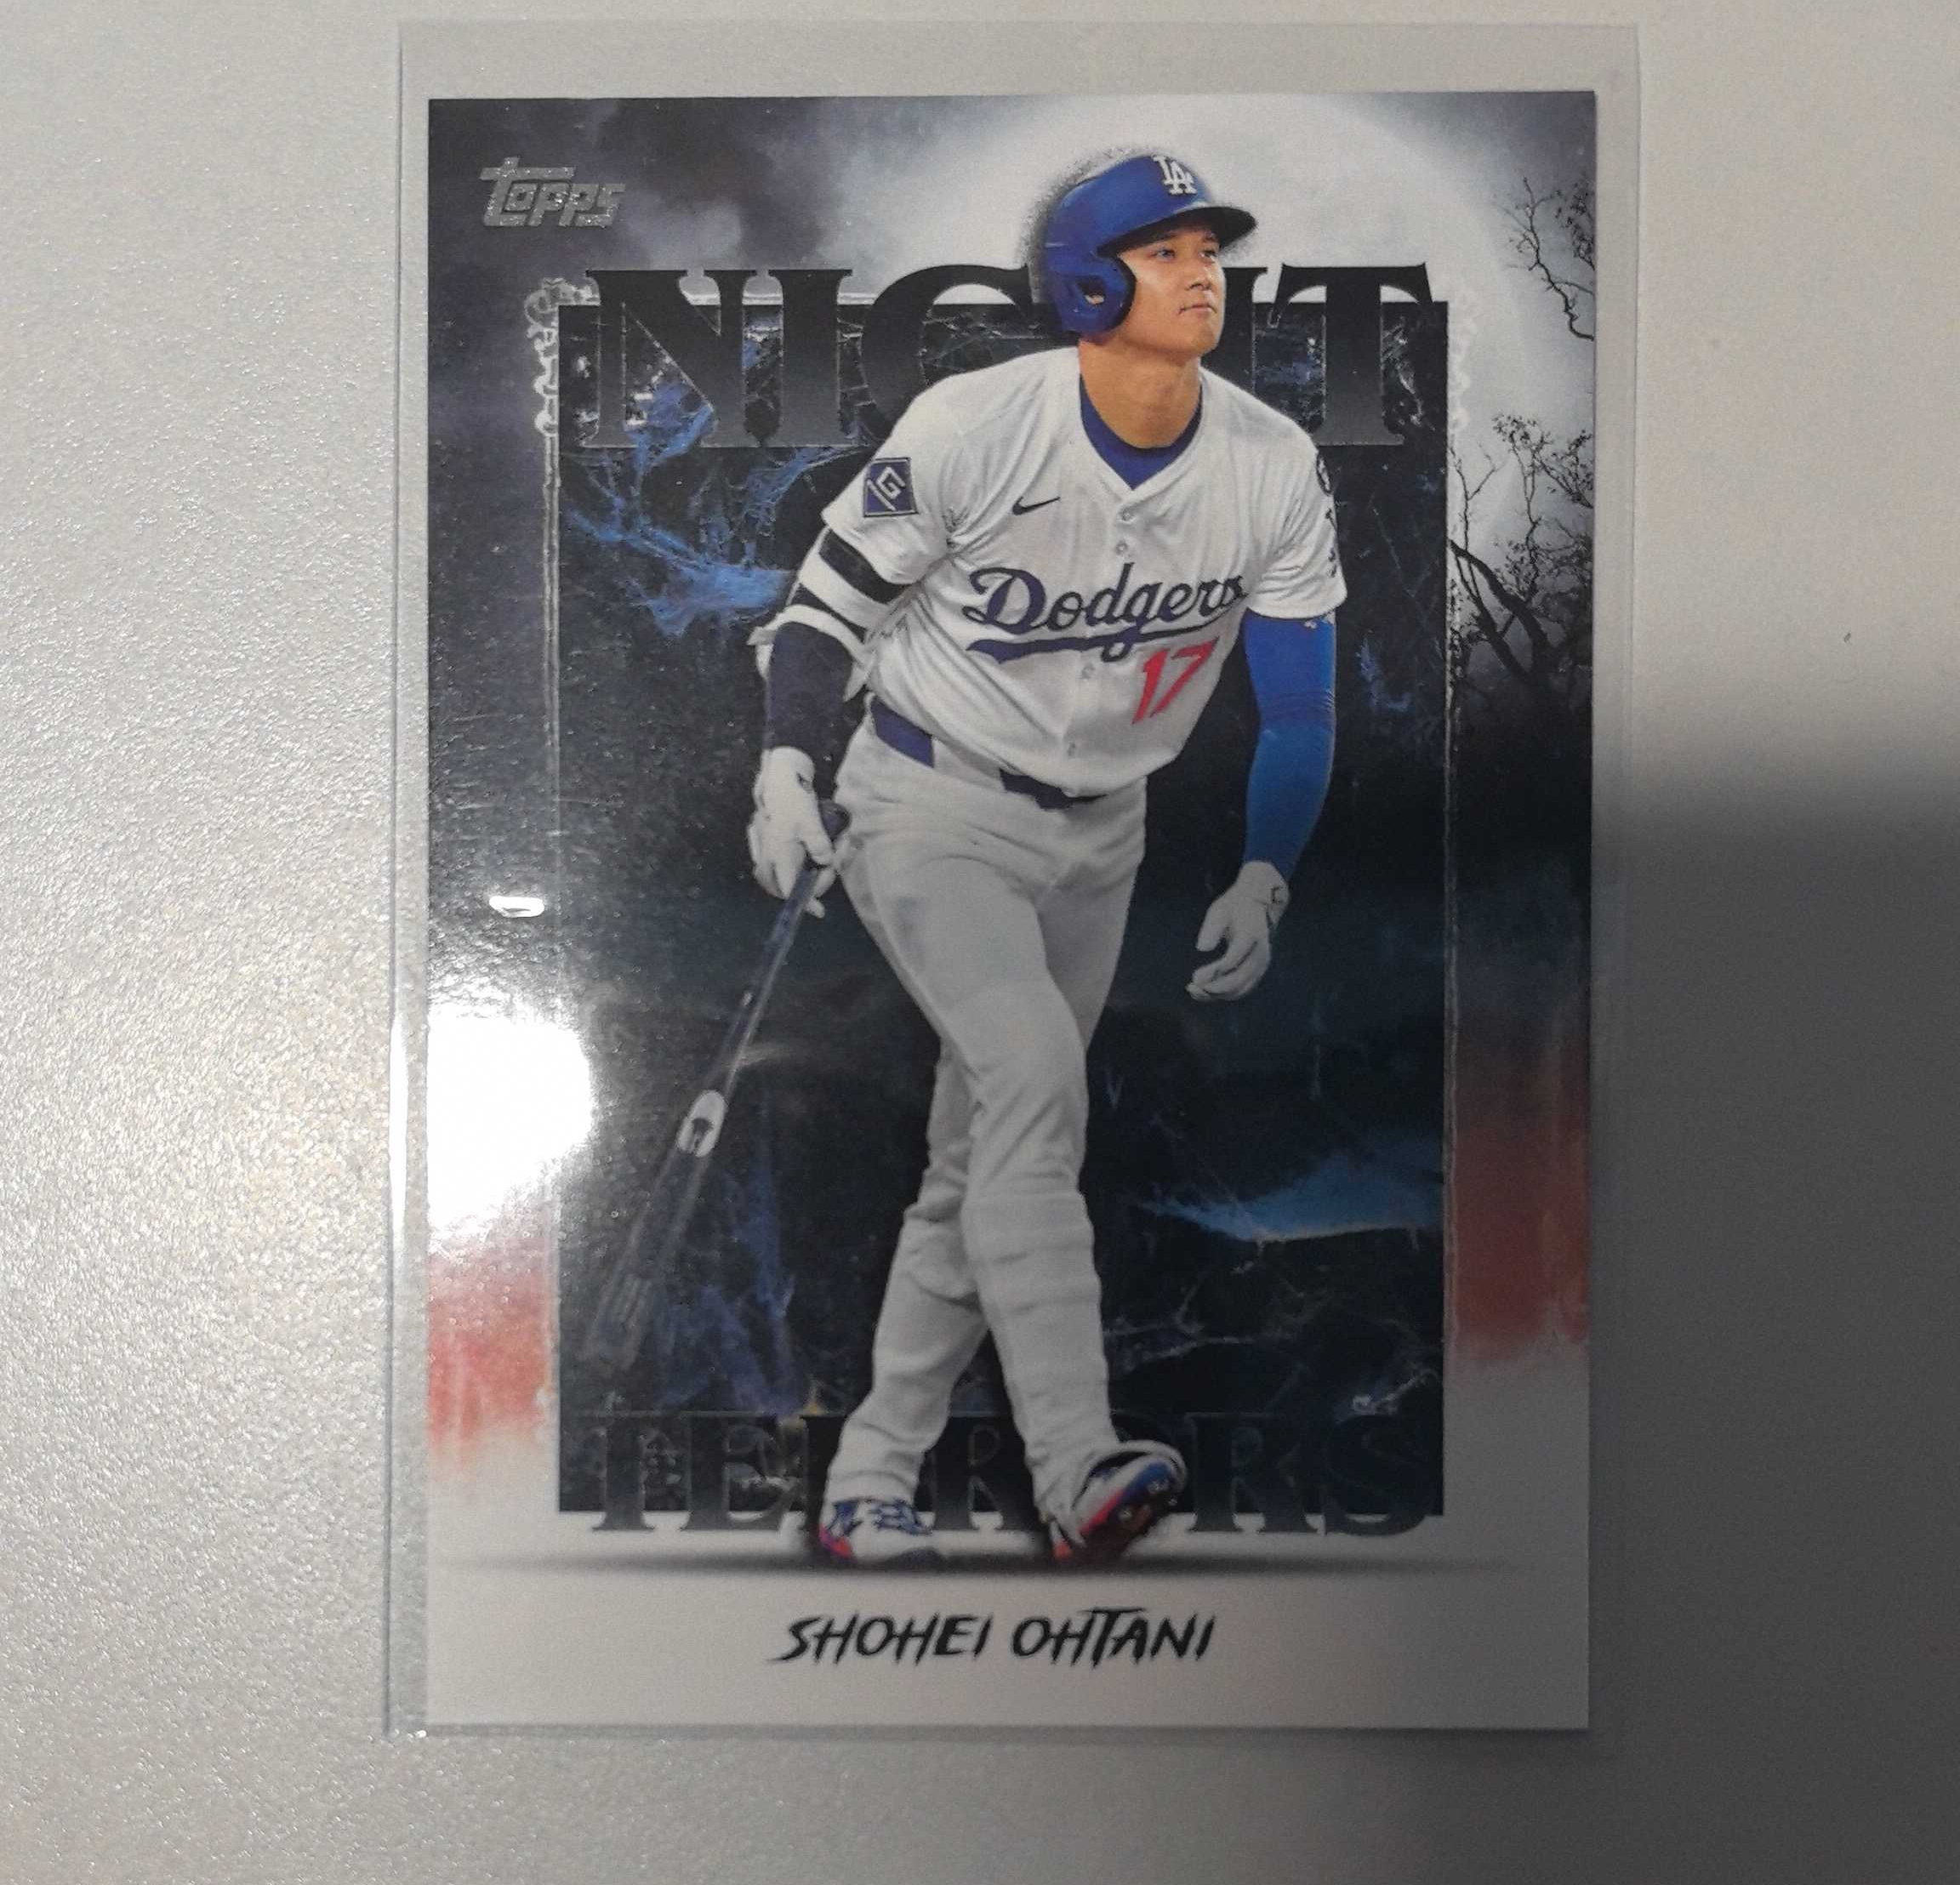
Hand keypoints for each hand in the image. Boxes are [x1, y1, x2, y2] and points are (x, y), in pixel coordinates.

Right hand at [746, 747, 835, 915]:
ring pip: (778, 877)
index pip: (790, 890)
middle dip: (806, 886)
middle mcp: (767, 857)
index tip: (818, 911)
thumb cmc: (794, 799)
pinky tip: (808, 854)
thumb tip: (825, 862)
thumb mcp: (811, 821)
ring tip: (823, 857)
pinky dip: (790, 866)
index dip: (805, 903)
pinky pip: (774, 865)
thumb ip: (819, 844)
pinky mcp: (763, 844)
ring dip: (799, 874)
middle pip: (783, 887)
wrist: (778, 779)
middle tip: (826, 871)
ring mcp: (763, 851)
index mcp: (778, 855)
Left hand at [1187, 861, 1288, 1001]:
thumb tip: (1201, 948)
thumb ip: (1212, 928)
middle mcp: (1260, 954)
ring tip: (1193, 990)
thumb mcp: (1221, 910)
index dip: (1214, 971)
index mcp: (1252, 935)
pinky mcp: (1257, 972)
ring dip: (1217, 994)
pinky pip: (1242, 990)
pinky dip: (1223, 995)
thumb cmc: (1235, 907)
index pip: (1233, 959)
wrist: (1260, 906)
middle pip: (1238, 978)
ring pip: (1240, 989)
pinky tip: (1204, 992)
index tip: (1194, 977)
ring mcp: (1261, 965)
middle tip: (1191, 987)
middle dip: (1214, 987)